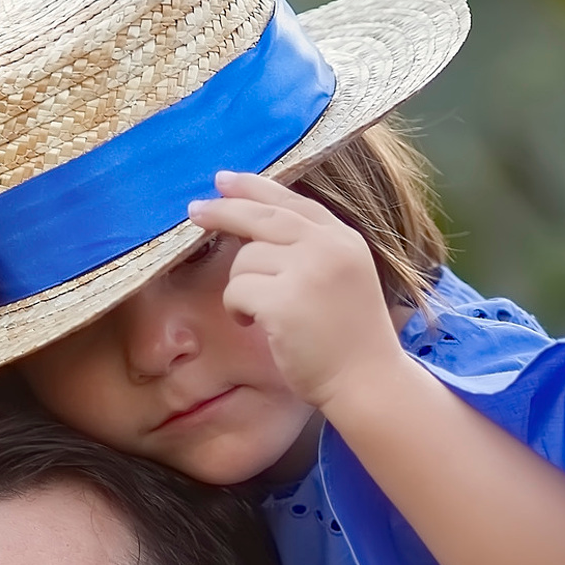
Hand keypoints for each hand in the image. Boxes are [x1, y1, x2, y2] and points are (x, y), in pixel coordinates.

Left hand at [187, 172, 408, 412]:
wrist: (367, 382)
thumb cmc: (351, 343)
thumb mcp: (343, 280)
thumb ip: (313, 252)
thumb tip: (254, 231)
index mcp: (342, 239)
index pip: (292, 202)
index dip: (255, 188)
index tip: (226, 181)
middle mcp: (326, 247)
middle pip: (262, 216)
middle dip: (224, 211)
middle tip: (196, 211)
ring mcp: (306, 272)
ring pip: (244, 260)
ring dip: (238, 287)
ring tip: (253, 313)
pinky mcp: (283, 302)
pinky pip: (236, 291)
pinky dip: (235, 308)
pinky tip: (250, 324)